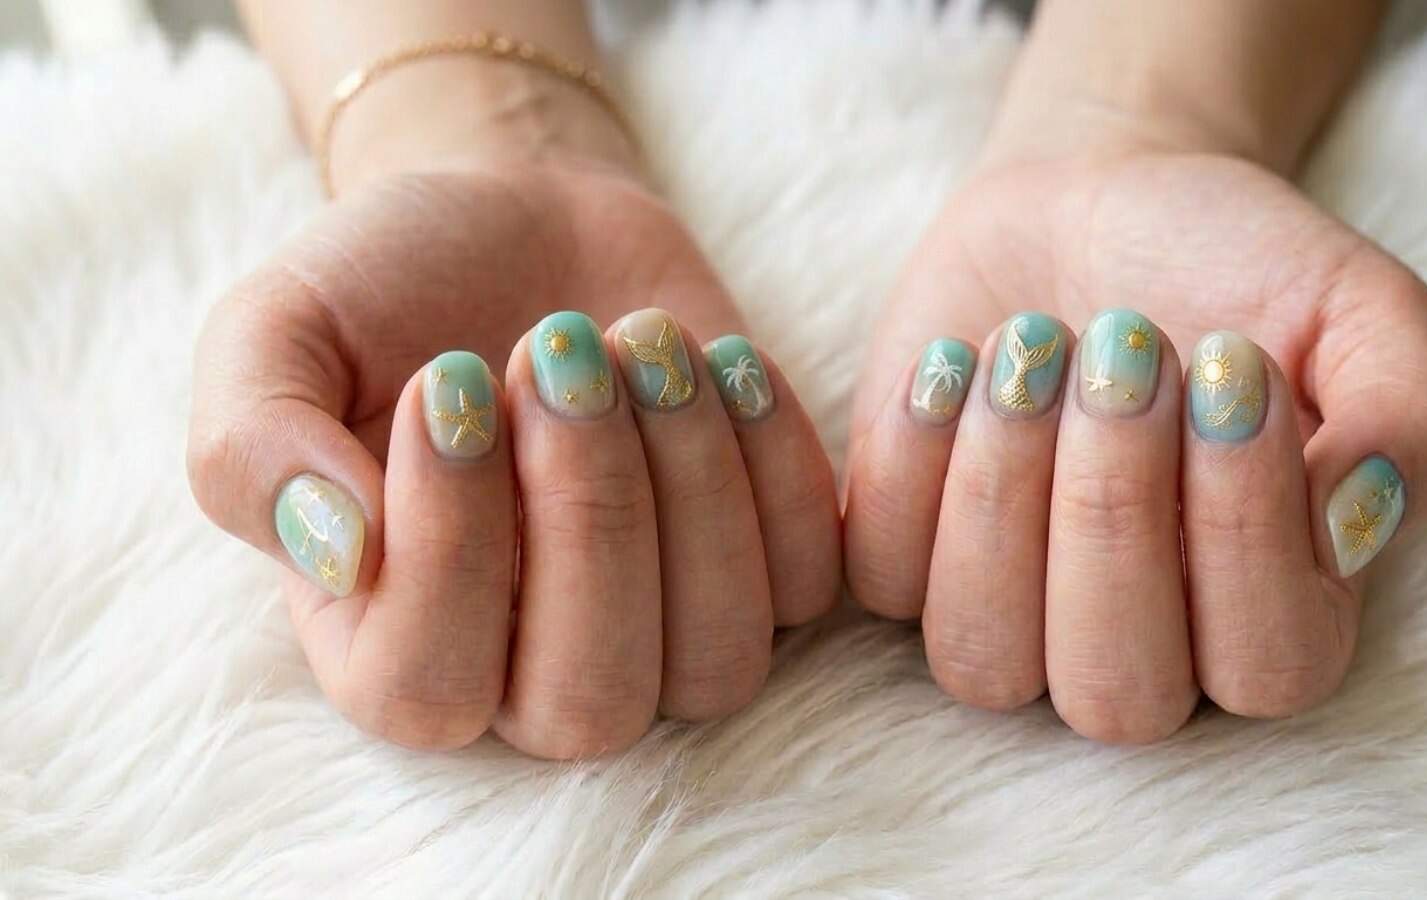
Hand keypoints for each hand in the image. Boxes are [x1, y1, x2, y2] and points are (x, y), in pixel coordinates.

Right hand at [188, 97, 838, 757]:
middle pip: (589, 702)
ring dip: (693, 489)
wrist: (516, 220)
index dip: (448, 546)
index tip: (448, 377)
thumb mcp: (274, 336)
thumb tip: (338, 553)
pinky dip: (775, 462)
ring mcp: (662, 628)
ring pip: (717, 663)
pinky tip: (717, 355)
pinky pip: (809, 579)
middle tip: (555, 349)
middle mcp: (529, 668)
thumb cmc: (387, 292)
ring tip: (638, 341)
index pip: (423, 689)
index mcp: (389, 642)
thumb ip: (252, 447)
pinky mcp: (766, 563)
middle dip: (590, 519)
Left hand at [844, 130, 1426, 741]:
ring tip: (1033, 348)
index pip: (1268, 667)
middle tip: (1125, 352)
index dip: (1243, 531)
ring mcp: (1011, 615)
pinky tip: (953, 361)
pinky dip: (912, 465)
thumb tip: (1353, 527)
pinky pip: (882, 579)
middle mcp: (1140, 646)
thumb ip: (1407, 420)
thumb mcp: (1361, 312)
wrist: (1102, 199)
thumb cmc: (1239, 268)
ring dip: (1002, 497)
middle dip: (1112, 513)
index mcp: (1274, 614)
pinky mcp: (904, 556)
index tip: (1230, 361)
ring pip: (983, 661)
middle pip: (1115, 693)